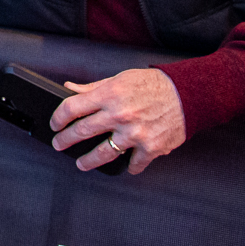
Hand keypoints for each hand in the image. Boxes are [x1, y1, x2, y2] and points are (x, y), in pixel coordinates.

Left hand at [52, 68, 186, 173]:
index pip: (72, 108)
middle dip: (65, 140)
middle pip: (81, 132)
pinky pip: (134, 164)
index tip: (55, 124)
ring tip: (81, 164)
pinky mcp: (151, 147)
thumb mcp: (120, 79)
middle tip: (59, 144)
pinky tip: (125, 166)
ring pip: (103, 153)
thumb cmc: (154, 85)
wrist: (189, 94)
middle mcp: (119, 115)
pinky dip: (129, 166)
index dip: (58, 118)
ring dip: (88, 161)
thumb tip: (69, 89)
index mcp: (109, 95)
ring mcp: (135, 134)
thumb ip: (93, 87)